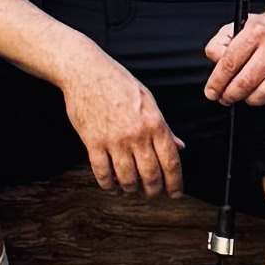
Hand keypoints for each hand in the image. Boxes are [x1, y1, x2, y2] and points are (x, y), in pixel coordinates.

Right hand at [63, 46, 184, 192]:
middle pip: (150, 175)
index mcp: (154, 123)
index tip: (175, 193)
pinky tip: (110, 185)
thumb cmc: (117, 82)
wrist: (85, 71)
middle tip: (152, 192)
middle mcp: (136, 134)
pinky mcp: (93, 142)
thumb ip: (164, 126)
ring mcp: (114, 140)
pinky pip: (102, 173)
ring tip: (131, 188)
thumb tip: (179, 146)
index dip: (175, 183)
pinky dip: (107, 184)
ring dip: (131, 188)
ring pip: (127, 178)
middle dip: (153, 189)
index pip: (170, 161)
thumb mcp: (147, 100)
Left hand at [205, 0, 264, 108]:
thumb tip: (216, 62)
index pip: (230, 63)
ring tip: (247, 96)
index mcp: (256, 30)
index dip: (217, 82)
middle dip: (231, 95)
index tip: (211, 92)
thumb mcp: (239, 24)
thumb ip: (221, 42)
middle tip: (226, 98)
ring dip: (252, 100)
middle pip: (247, 81)